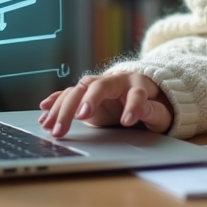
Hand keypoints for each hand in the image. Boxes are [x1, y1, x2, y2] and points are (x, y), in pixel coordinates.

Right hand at [38, 72, 172, 137]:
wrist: (142, 93)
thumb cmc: (154, 105)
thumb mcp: (161, 113)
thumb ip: (155, 112)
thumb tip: (146, 110)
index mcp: (138, 84)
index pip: (136, 93)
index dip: (133, 106)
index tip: (127, 122)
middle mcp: (115, 80)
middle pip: (99, 86)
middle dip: (89, 100)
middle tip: (80, 116)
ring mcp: (99, 85)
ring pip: (79, 90)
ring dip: (65, 107)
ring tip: (53, 126)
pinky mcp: (86, 94)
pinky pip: (69, 94)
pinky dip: (56, 101)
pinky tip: (44, 109)